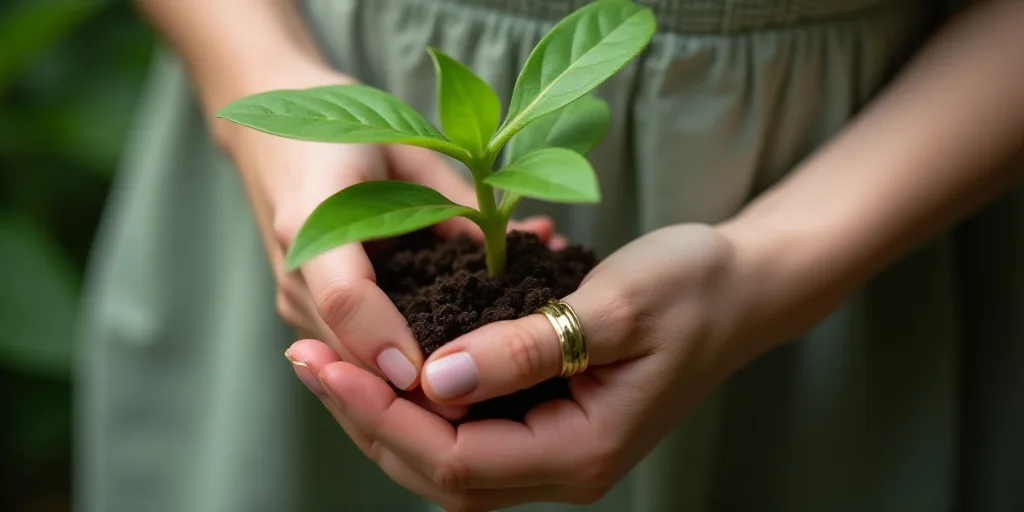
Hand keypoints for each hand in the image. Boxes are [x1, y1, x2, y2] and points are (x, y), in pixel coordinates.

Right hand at [215, 69, 557, 399]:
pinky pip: (347, 356)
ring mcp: (293, 299)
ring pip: (345, 367)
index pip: (344, 297)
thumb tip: (528, 244)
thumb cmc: (349, 134)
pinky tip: (445, 378)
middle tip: (472, 408)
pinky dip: (393, 370)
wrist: (273, 139)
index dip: (385, 339)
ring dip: (402, 389)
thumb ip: (457, 205)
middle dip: (404, 387)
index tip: (426, 374)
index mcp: (314, 217)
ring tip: (469, 403)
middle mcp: (294, 270)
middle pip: (343, 351)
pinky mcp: (304, 314)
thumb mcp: (409, 153)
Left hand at [287, 224, 778, 510]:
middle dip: (365, 417)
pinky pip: (465, 433)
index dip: (385, 414)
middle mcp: (563, 469)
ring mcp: (554, 451)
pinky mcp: (548, 423)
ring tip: (324, 363)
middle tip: (304, 358)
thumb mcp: (613, 307)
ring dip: (381, 413)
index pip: (458, 460)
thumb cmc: (689, 290)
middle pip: (438, 472)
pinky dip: (416, 404)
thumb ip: (524, 350)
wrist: (740, 288)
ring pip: (444, 460)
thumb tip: (436, 380)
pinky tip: (385, 366)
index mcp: (582, 452)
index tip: (326, 361)